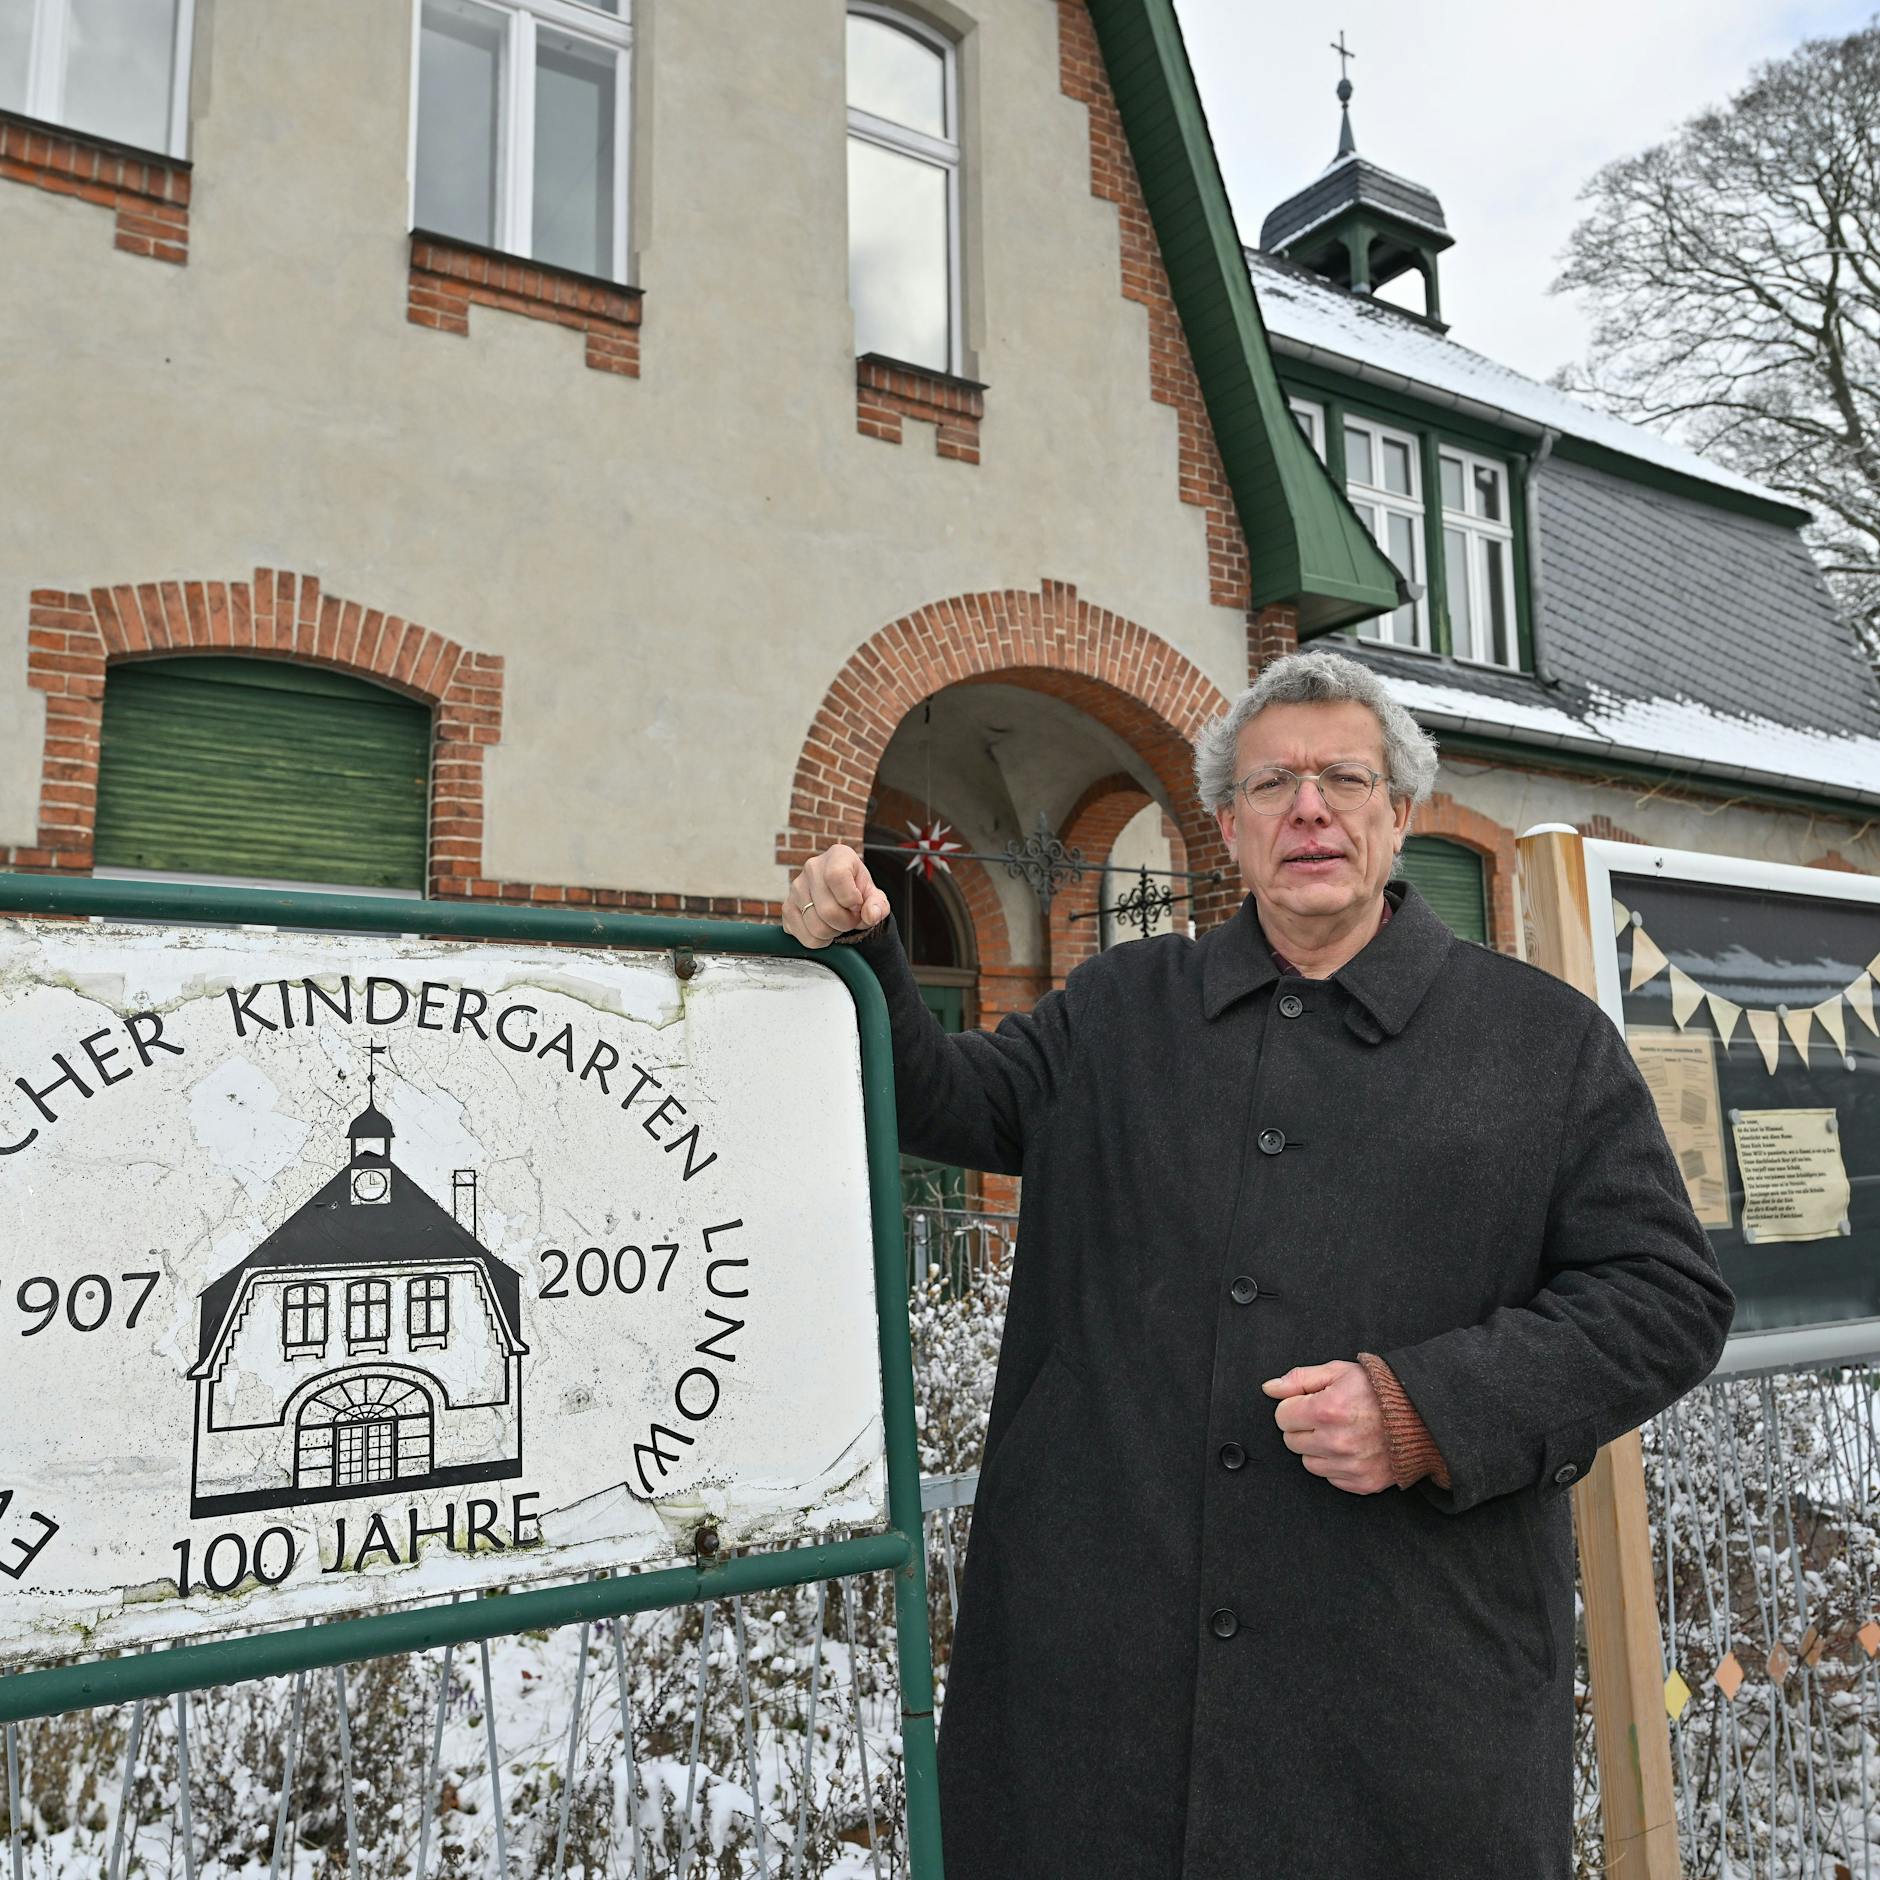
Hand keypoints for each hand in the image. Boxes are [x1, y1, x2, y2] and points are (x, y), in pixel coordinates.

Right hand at [783, 843, 891, 949]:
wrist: (842, 897)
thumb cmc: (858, 893)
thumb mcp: (875, 897)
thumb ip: (878, 905)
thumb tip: (871, 915)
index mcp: (837, 856)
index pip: (836, 876)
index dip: (850, 899)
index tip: (857, 905)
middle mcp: (812, 868)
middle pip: (827, 910)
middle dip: (846, 923)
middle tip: (851, 919)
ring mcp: (796, 888)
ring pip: (815, 926)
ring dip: (833, 933)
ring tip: (838, 923)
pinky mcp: (787, 908)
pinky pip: (804, 936)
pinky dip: (819, 941)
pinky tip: (825, 928)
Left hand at [1262, 1360, 1393, 1494]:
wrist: (1421, 1416)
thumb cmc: (1378, 1390)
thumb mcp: (1338, 1372)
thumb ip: (1299, 1379)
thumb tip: (1269, 1388)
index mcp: (1326, 1411)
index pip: (1282, 1417)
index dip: (1294, 1406)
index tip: (1310, 1403)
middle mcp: (1335, 1442)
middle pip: (1292, 1441)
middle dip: (1303, 1427)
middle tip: (1326, 1417)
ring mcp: (1349, 1466)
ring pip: (1308, 1462)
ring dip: (1317, 1448)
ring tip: (1340, 1432)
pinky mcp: (1361, 1483)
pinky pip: (1331, 1478)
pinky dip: (1336, 1465)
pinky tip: (1352, 1448)